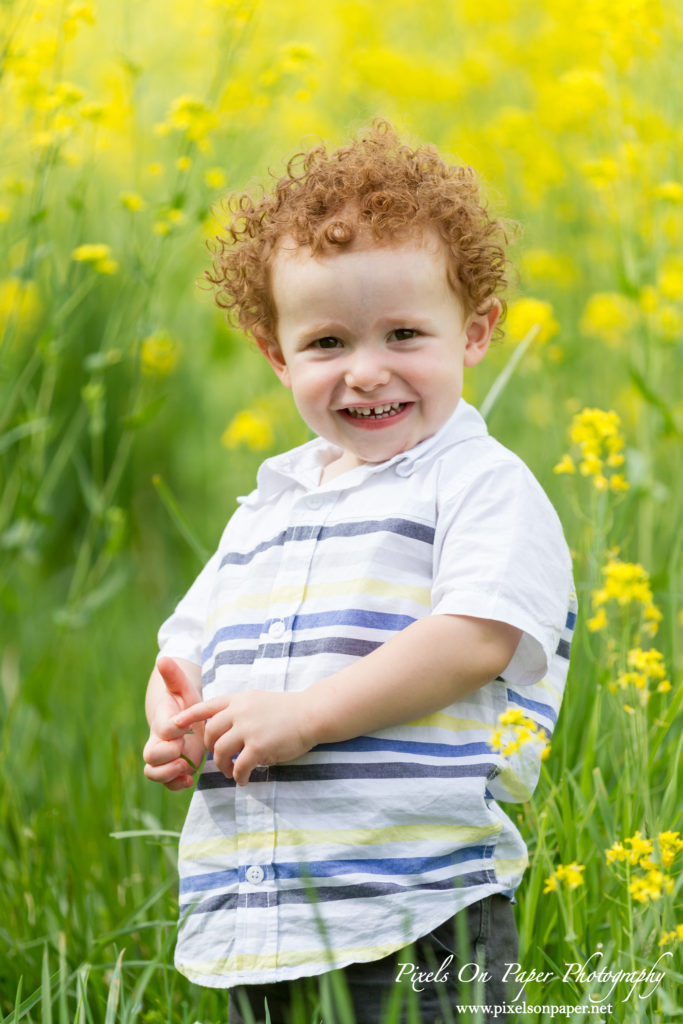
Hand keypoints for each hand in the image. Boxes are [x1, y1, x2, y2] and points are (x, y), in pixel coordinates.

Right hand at [143, 657, 205, 790]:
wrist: (183, 720)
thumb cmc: (184, 704)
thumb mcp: (183, 690)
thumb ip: (174, 676)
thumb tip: (163, 658)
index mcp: (163, 720)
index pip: (161, 727)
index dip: (172, 729)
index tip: (185, 726)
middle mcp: (159, 741)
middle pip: (149, 755)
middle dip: (166, 755)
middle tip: (183, 750)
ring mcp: (164, 757)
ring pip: (152, 772)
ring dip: (168, 774)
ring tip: (186, 768)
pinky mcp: (173, 769)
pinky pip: (167, 784)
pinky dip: (177, 784)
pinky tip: (190, 778)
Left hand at [172, 689, 314, 785]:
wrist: (311, 713)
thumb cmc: (287, 709)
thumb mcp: (257, 700)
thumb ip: (239, 709)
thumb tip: (222, 726)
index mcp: (238, 700)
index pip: (205, 706)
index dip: (187, 717)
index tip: (173, 726)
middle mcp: (240, 711)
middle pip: (211, 734)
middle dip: (212, 750)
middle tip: (220, 760)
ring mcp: (249, 728)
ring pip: (222, 752)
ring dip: (223, 766)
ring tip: (230, 773)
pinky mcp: (259, 746)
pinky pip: (240, 766)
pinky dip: (239, 777)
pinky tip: (243, 781)